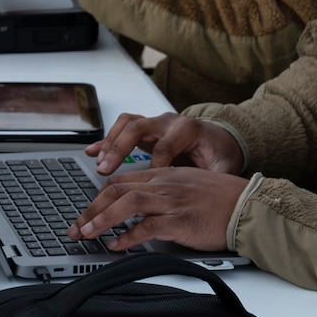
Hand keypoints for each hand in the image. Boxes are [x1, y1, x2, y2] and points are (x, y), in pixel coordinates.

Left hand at [67, 165, 248, 250]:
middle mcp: (163, 184)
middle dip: (90, 209)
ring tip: (87, 234)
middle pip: (116, 190)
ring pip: (126, 204)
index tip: (86, 212)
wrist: (249, 206)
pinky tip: (116, 245)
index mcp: (163, 174)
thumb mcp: (187, 186)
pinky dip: (128, 237)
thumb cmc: (222, 200)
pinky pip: (147, 227)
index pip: (121, 181)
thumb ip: (163, 192)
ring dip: (101, 220)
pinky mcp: (181, 221)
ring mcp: (172, 201)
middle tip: (76, 227)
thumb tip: (140, 208)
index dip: (98, 196)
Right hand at [85, 112, 243, 175]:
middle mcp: (168, 122)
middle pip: (138, 128)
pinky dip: (106, 141)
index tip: (145, 186)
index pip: (164, 146)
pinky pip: (121, 129)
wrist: (220, 139)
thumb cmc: (220, 153)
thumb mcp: (224, 167)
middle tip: (106, 168)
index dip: (153, 166)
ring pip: (126, 124)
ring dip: (110, 143)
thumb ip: (215, 178)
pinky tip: (92, 152)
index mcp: (187, 130)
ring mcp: (155, 123)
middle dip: (120, 148)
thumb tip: (209, 195)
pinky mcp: (146, 129)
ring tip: (99, 163)